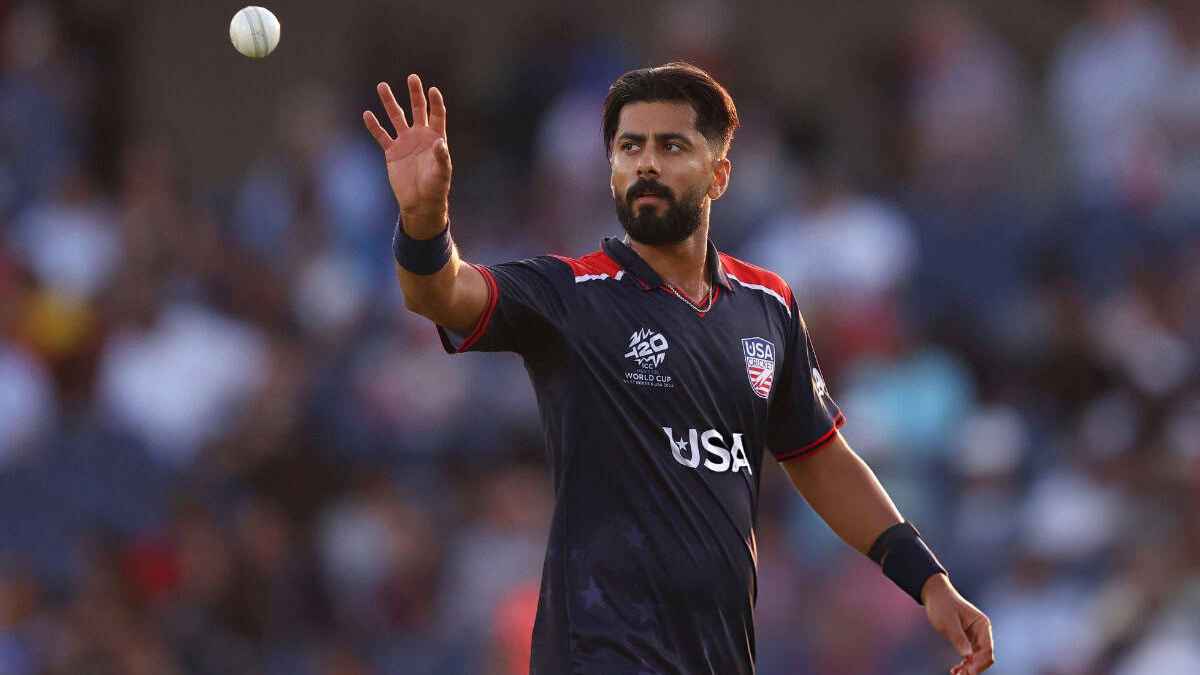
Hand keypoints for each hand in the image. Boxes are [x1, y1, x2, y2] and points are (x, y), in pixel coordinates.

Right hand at [363, 74, 450, 237]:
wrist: (420, 203)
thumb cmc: (436, 188)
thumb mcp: (442, 173)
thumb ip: (442, 158)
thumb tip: (439, 143)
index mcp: (436, 138)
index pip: (436, 115)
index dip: (435, 102)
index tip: (432, 90)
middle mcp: (420, 136)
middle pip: (417, 109)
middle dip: (415, 93)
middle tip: (412, 77)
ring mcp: (405, 142)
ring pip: (396, 117)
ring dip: (389, 102)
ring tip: (382, 86)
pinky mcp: (392, 152)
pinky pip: (381, 135)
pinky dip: (374, 125)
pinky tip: (367, 114)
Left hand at [922, 574, 994, 673]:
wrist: (934, 594)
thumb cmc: (942, 604)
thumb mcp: (948, 621)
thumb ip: (958, 638)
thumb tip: (967, 656)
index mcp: (982, 625)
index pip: (987, 649)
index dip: (979, 663)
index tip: (968, 671)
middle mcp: (982, 631)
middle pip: (984, 656)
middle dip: (974, 667)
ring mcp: (975, 636)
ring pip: (977, 658)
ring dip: (969, 668)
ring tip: (956, 674)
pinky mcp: (967, 639)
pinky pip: (970, 655)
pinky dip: (965, 664)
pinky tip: (956, 670)